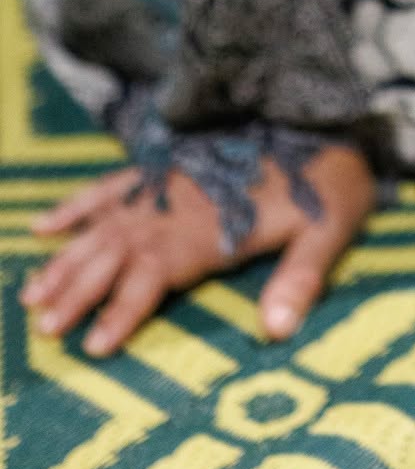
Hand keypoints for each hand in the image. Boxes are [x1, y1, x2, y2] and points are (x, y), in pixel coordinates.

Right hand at [21, 144, 373, 356]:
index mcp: (214, 227)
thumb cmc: (329, 185)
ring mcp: (169, 182)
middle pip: (119, 252)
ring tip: (31, 293)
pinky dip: (76, 206)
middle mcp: (181, 205)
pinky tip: (43, 225)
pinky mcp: (168, 165)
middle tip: (43, 328)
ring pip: (105, 224)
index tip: (94, 345)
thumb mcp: (329, 231)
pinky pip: (112, 186)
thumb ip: (301, 279)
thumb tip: (275, 330)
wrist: (327, 122)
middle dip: (79, 291)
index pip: (157, 274)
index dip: (125, 309)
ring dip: (67, 258)